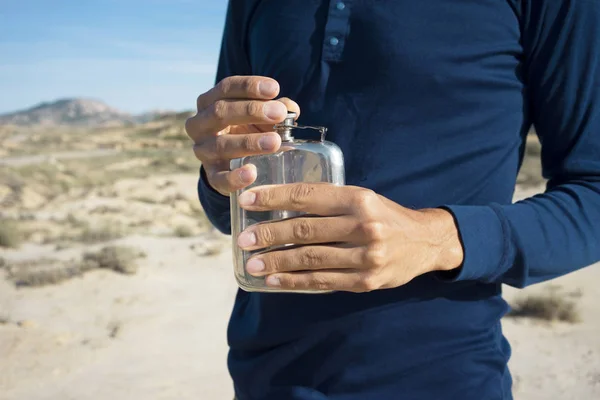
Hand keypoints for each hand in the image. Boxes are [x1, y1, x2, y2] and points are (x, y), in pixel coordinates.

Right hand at [185, 75, 299, 195]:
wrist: (234, 163)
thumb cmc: (249, 129)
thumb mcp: (261, 116)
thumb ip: (276, 109)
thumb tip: (290, 109)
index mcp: (209, 102)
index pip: (226, 88)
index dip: (249, 86)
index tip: (274, 89)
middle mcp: (200, 124)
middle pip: (220, 112)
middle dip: (251, 111)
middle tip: (279, 114)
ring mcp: (203, 151)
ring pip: (221, 144)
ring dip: (249, 142)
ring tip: (275, 142)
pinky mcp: (211, 176)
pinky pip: (219, 178)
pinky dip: (235, 176)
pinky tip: (252, 172)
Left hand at [235, 183, 463, 291]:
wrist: (425, 242)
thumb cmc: (385, 216)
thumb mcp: (362, 198)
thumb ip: (328, 201)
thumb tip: (281, 204)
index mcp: (358, 198)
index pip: (307, 196)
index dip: (274, 197)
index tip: (248, 200)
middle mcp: (362, 225)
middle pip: (305, 230)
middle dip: (269, 234)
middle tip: (243, 239)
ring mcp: (365, 256)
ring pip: (310, 259)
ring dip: (276, 262)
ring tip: (252, 263)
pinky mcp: (365, 281)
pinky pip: (323, 282)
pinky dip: (295, 282)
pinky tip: (274, 281)